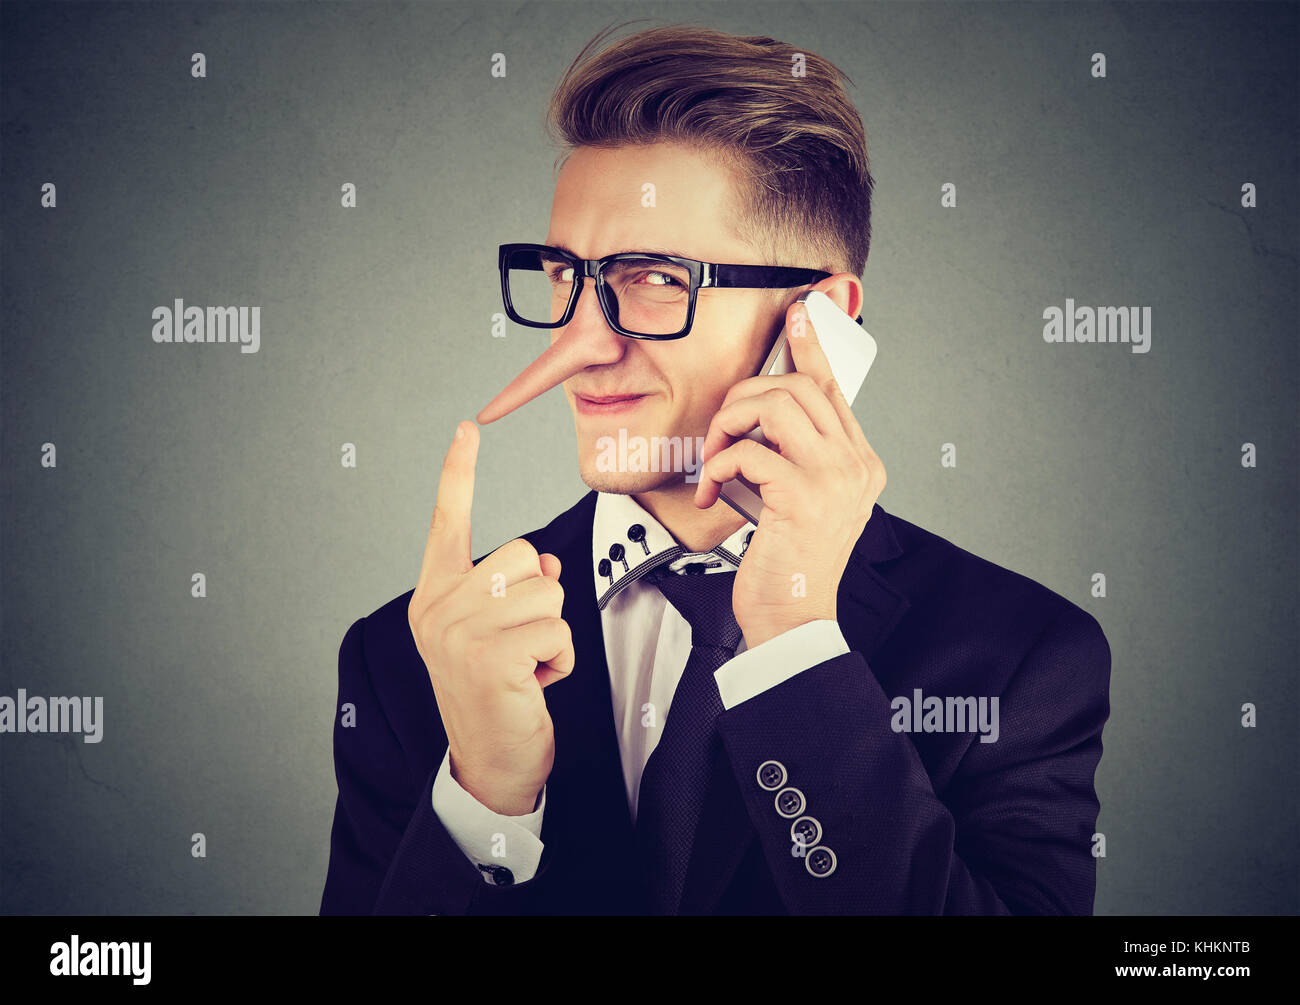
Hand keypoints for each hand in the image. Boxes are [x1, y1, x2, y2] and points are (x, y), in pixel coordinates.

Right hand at [407, 420, 573, 816]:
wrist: (491, 762)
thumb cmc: (499, 692)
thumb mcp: (497, 631)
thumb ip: (510, 587)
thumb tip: (543, 562)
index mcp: (435, 595)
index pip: (447, 521)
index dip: (459, 473)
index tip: (466, 428)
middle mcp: (437, 607)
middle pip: (523, 556)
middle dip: (539, 601)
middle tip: (518, 649)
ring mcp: (458, 632)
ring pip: (546, 592)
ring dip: (552, 634)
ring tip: (526, 668)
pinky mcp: (489, 658)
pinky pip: (556, 629)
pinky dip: (560, 659)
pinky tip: (535, 686)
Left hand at [694, 302, 885, 648]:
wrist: (792, 618)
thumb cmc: (788, 561)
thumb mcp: (800, 501)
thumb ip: (795, 456)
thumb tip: (762, 413)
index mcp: (860, 463)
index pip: (833, 390)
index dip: (811, 349)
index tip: (798, 317)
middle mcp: (856, 465)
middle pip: (797, 388)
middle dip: (744, 397)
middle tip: (721, 428)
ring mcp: (835, 478)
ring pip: (774, 406)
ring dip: (729, 424)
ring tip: (715, 457)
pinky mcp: (804, 496)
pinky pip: (748, 450)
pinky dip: (719, 464)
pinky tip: (713, 492)